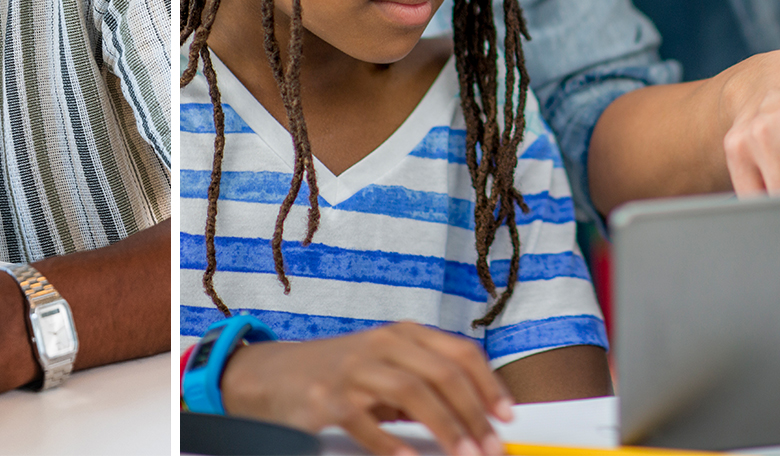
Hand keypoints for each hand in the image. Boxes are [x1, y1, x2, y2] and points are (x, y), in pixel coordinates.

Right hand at [220, 322, 511, 455]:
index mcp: (402, 335)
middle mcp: (382, 345)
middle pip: (442, 373)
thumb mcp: (384, 366)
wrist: (272, 375)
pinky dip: (392, 444)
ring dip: (445, 427)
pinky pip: (367, 422)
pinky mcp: (329, 398)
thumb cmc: (337, 374)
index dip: (489, 385)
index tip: (507, 417)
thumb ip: (423, 382)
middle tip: (490, 446)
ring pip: (413, 392)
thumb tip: (474, 418)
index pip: (459, 352)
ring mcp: (355, 370)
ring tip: (464, 454)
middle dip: (474, 413)